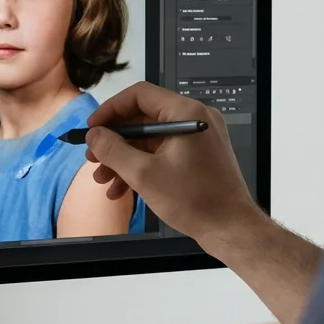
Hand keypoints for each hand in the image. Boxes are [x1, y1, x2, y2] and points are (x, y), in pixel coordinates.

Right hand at [84, 81, 259, 246]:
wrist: (230, 228)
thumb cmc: (197, 201)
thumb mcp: (144, 174)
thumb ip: (113, 150)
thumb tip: (94, 135)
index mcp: (186, 114)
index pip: (140, 95)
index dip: (111, 109)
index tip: (93, 127)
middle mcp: (195, 119)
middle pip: (143, 117)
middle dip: (114, 140)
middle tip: (94, 155)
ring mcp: (198, 138)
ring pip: (150, 138)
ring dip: (124, 157)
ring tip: (104, 178)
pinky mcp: (198, 155)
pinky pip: (162, 151)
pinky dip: (142, 165)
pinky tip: (122, 187)